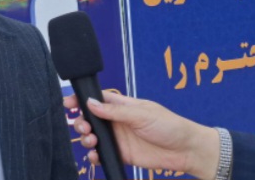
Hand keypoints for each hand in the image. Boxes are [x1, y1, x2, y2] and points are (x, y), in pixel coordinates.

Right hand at [63, 92, 220, 179]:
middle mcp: (118, 120)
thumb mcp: (142, 114)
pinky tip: (95, 155)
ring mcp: (119, 138)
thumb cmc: (169, 125)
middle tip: (83, 127)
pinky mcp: (122, 154)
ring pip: (94, 137)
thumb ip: (115, 111)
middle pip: (91, 119)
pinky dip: (95, 155)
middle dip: (81, 122)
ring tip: (91, 141)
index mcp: (123, 105)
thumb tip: (91, 104)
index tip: (68, 102)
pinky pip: (102, 154)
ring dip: (86, 138)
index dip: (82, 99)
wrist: (186, 150)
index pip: (98, 99)